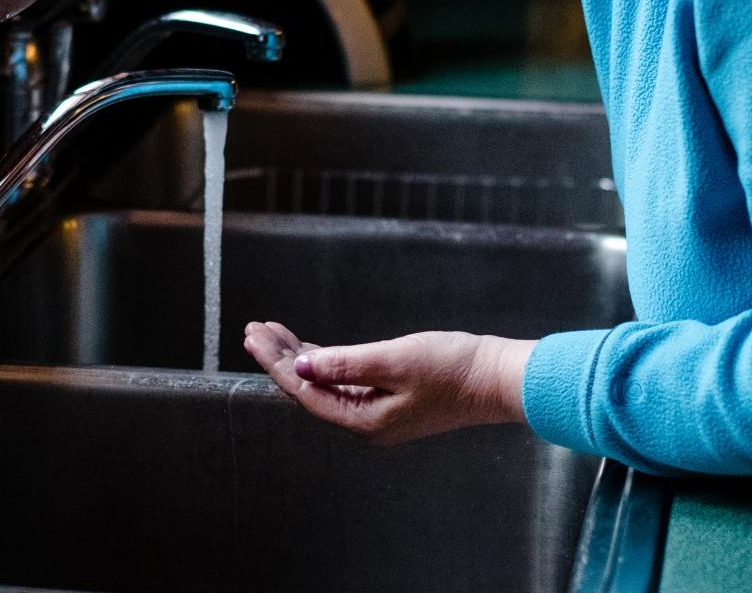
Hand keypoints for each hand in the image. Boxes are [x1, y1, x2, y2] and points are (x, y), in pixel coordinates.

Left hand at [242, 320, 533, 444]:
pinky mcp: (391, 398)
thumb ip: (345, 363)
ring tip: (272, 332)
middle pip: (310, 389)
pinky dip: (325, 361)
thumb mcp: (394, 360)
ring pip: (325, 384)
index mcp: (364, 421)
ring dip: (300, 357)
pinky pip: (345, 381)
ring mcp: (379, 412)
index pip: (305, 392)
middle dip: (280, 357)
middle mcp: (366, 422)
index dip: (276, 363)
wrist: (497, 378)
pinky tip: (310, 348)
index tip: (254, 336)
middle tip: (254, 328)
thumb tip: (301, 365)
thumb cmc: (452, 368)